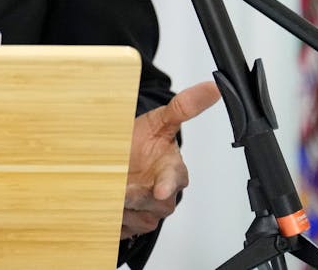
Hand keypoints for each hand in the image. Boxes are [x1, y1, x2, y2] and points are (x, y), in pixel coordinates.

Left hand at [120, 79, 220, 238]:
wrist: (122, 160)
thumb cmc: (142, 142)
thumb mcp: (159, 120)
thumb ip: (184, 106)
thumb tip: (213, 87)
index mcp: (173, 170)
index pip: (176, 179)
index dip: (168, 185)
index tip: (160, 189)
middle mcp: (163, 194)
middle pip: (155, 203)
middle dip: (135, 194)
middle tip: (118, 185)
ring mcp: (148, 210)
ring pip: (139, 218)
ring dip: (121, 205)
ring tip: (108, 189)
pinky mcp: (132, 223)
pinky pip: (124, 229)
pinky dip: (113, 218)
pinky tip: (105, 204)